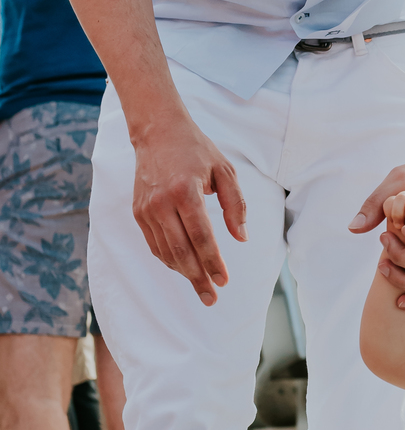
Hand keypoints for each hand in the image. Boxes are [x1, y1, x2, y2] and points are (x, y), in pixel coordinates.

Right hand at [131, 111, 246, 305]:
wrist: (157, 132)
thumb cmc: (196, 150)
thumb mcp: (225, 170)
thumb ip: (237, 205)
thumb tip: (241, 238)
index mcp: (185, 191)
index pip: (201, 236)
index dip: (212, 262)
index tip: (224, 281)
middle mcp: (162, 203)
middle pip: (181, 251)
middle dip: (198, 278)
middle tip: (211, 298)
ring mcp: (146, 209)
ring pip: (166, 252)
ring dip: (184, 273)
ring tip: (202, 287)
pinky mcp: (138, 211)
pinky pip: (154, 244)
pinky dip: (169, 260)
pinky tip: (183, 269)